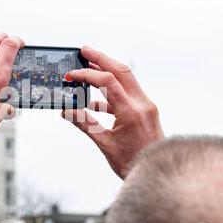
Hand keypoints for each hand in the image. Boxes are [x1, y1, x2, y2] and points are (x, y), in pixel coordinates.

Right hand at [62, 46, 163, 178]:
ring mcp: (146, 106)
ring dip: (106, 71)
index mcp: (131, 112)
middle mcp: (142, 104)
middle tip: (84, 50)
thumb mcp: (105, 144)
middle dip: (101, 58)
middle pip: (121, 71)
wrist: (156, 172)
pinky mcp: (145, 111)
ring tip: (88, 67)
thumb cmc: (133, 163)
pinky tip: (94, 101)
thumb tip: (66, 112)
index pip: (107, 82)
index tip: (71, 75)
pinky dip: (110, 92)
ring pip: (125, 79)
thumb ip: (85, 124)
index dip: (87, 75)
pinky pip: (126, 94)